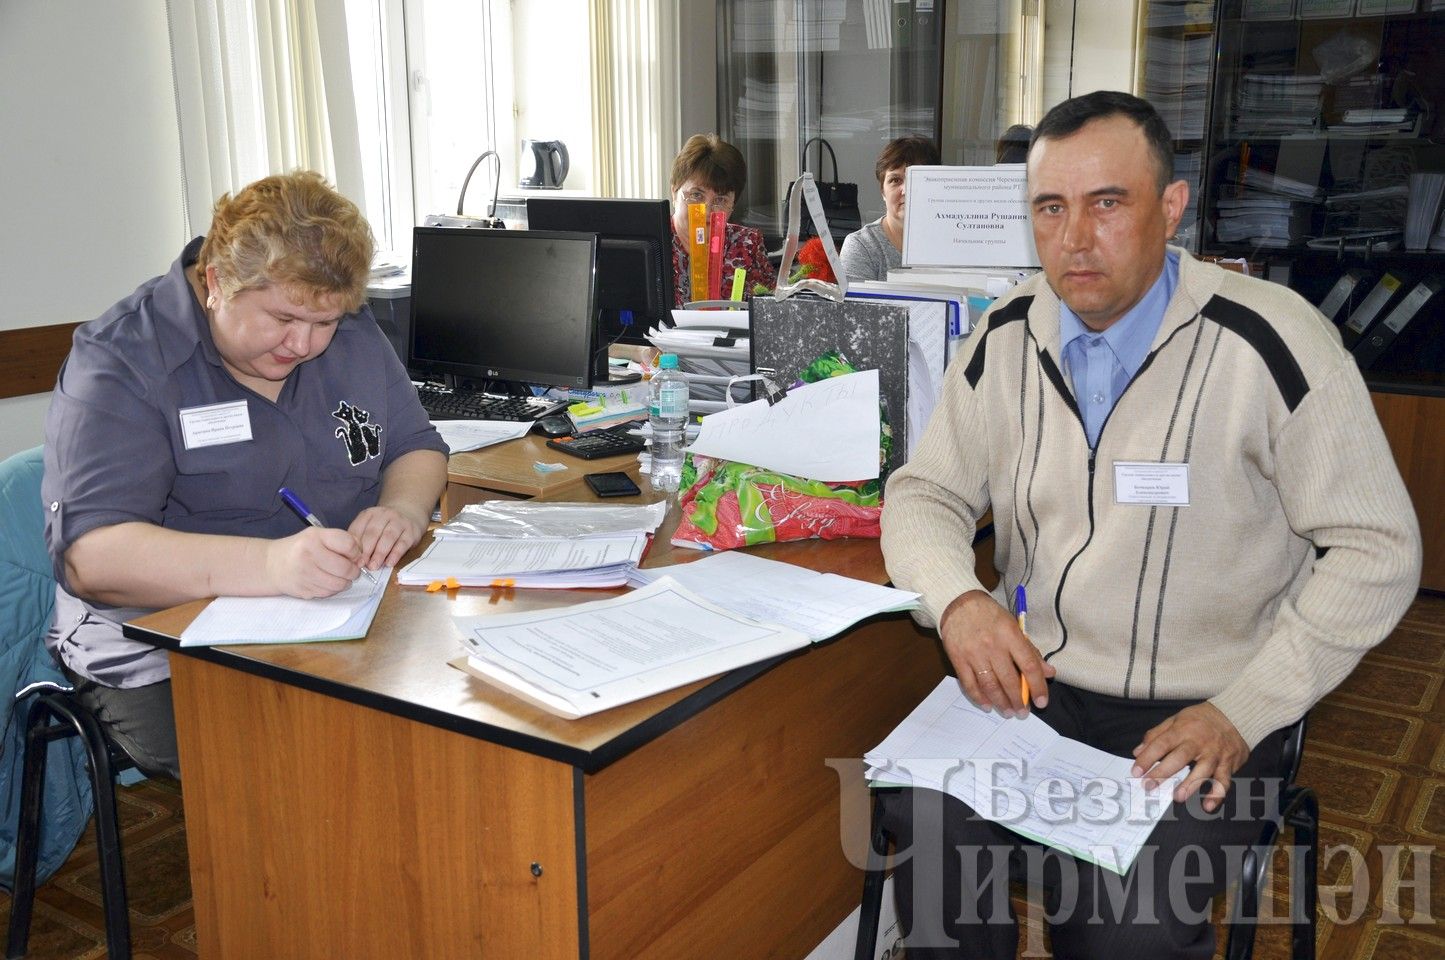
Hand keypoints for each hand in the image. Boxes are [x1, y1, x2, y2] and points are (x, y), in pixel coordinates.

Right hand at [266, 527, 362, 598]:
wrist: (272, 564)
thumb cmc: (301, 548)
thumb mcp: (319, 536)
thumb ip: (342, 541)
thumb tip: (361, 555)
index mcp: (314, 538)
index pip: (348, 545)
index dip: (356, 552)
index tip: (353, 555)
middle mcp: (308, 555)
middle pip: (346, 568)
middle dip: (354, 571)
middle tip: (352, 570)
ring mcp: (304, 575)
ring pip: (339, 584)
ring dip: (345, 582)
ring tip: (340, 576)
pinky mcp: (303, 590)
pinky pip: (328, 593)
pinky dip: (332, 589)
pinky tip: (327, 582)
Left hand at [348, 504, 426, 571]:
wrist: (408, 514)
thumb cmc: (384, 526)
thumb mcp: (369, 527)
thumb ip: (360, 538)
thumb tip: (353, 557)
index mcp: (370, 514)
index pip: (359, 528)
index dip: (355, 545)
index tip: (352, 559)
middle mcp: (384, 514)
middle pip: (373, 533)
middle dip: (366, 550)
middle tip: (362, 565)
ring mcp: (399, 521)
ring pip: (388, 537)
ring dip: (380, 553)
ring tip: (374, 566)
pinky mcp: (411, 531)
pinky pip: (403, 543)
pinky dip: (395, 554)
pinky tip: (389, 563)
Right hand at [938, 589, 1053, 716]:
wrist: (958, 604)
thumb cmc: (990, 616)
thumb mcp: (1014, 627)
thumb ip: (1031, 651)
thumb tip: (1048, 672)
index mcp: (1010, 636)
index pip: (1029, 665)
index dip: (1037, 686)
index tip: (1041, 702)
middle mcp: (993, 646)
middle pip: (1009, 679)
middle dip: (1018, 700)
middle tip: (1023, 713)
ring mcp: (974, 654)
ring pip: (989, 685)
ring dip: (1000, 702)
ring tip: (1008, 712)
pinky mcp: (958, 659)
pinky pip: (969, 684)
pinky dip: (979, 697)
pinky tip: (987, 705)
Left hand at [1131, 702, 1248, 812]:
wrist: (1236, 715)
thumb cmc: (1201, 719)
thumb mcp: (1176, 719)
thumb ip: (1156, 735)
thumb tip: (1137, 752)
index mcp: (1183, 730)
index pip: (1161, 744)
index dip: (1147, 758)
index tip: (1136, 771)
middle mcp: (1199, 742)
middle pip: (1180, 758)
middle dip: (1163, 772)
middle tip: (1149, 786)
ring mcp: (1215, 754)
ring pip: (1203, 770)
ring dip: (1191, 785)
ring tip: (1177, 797)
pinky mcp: (1229, 764)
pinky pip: (1224, 781)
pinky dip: (1217, 794)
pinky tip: (1208, 806)